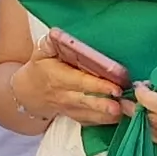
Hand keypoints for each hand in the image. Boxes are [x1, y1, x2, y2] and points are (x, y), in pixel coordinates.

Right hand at [12, 54, 132, 127]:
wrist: (29, 93)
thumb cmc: (40, 68)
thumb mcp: (40, 52)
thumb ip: (49, 43)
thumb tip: (56, 34)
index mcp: (58, 77)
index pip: (80, 82)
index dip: (97, 85)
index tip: (114, 87)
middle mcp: (65, 95)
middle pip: (87, 101)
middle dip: (105, 104)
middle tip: (122, 104)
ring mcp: (71, 108)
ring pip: (91, 114)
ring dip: (109, 114)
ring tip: (126, 111)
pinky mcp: (76, 116)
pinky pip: (90, 121)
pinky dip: (106, 121)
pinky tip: (121, 116)